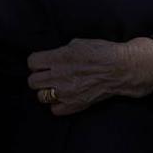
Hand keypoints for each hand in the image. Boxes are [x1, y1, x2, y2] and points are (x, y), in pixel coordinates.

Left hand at [27, 37, 152, 115]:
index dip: (37, 62)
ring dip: (46, 91)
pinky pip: (54, 110)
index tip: (42, 63)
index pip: (32, 62)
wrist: (121, 68)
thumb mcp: (78, 43)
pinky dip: (57, 104)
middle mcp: (59, 76)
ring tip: (55, 87)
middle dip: (38, 77)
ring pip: (41, 96)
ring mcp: (66, 92)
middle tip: (48, 75)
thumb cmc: (103, 52)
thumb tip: (53, 57)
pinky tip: (64, 97)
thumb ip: (61, 52)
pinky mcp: (75, 104)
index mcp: (59, 57)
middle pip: (32, 81)